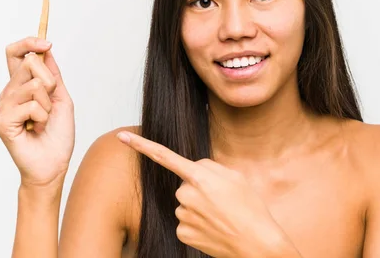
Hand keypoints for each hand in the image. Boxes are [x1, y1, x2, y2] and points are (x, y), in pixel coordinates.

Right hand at [0, 37, 74, 186]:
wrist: (54, 164)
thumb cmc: (57, 135)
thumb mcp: (61, 98)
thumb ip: (53, 74)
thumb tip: (45, 50)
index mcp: (21, 86)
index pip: (15, 54)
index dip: (28, 42)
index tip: (46, 43)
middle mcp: (9, 93)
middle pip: (29, 63)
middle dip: (51, 82)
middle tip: (51, 105)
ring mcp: (3, 107)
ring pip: (34, 85)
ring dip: (48, 104)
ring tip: (43, 121)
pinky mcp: (2, 121)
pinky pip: (31, 105)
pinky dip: (42, 117)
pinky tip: (36, 129)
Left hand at [117, 131, 291, 257]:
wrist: (257, 244)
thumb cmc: (250, 208)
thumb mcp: (236, 176)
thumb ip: (210, 167)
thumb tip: (194, 169)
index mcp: (200, 176)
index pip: (164, 156)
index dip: (141, 145)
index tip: (122, 136)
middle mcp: (186, 195)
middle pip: (184, 183)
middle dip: (198, 187)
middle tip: (222, 198)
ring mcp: (183, 216)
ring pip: (185, 203)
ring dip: (199, 206)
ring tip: (221, 214)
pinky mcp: (183, 233)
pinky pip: (185, 221)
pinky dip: (197, 223)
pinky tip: (213, 227)